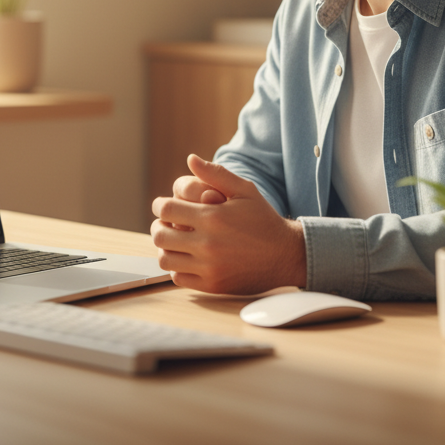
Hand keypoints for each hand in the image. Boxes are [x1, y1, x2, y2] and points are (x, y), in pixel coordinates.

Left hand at [150, 154, 306, 293]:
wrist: (285, 255)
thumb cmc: (263, 219)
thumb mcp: (244, 190)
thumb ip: (215, 173)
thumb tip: (191, 159)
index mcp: (212, 217)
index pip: (167, 209)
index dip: (159, 205)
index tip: (162, 205)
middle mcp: (207, 244)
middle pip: (160, 235)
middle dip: (159, 225)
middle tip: (165, 223)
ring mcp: (209, 267)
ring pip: (165, 259)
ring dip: (165, 248)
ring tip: (174, 241)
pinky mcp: (212, 285)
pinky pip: (178, 278)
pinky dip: (176, 267)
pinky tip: (186, 257)